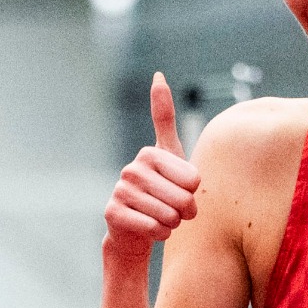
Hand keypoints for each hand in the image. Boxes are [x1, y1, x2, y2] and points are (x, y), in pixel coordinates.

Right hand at [104, 72, 200, 259]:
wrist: (138, 228)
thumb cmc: (161, 190)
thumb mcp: (171, 154)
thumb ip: (164, 117)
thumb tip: (157, 73)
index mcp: (150, 153)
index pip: (193, 180)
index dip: (194, 193)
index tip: (183, 191)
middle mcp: (132, 168)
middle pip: (182, 199)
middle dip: (185, 212)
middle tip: (175, 212)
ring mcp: (120, 190)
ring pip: (168, 215)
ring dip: (172, 224)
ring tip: (163, 220)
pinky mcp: (112, 212)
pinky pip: (152, 228)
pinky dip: (160, 234)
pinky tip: (152, 230)